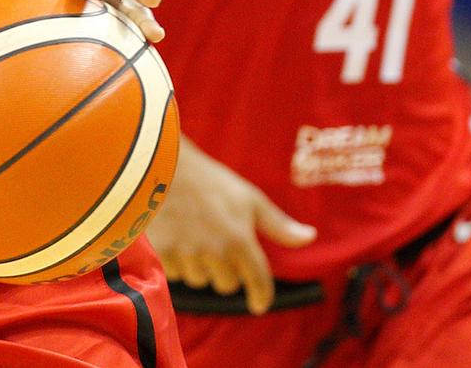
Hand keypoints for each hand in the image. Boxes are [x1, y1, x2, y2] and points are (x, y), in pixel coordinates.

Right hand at [145, 140, 315, 314]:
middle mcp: (216, 252)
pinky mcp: (164, 253)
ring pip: (200, 280)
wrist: (160, 165)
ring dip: (200, 268)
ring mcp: (189, 254)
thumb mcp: (249, 197)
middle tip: (216, 246)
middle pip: (226, 285)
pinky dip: (177, 263)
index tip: (259, 305)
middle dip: (225, 271)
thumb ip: (278, 224)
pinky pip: (176, 274)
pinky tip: (175, 239)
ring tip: (193, 239)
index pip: (258, 281)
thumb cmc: (209, 179)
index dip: (261, 296)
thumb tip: (310, 237)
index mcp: (240, 240)